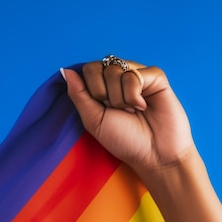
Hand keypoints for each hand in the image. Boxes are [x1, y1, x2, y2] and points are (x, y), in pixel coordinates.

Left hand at [62, 60, 194, 177]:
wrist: (154, 154)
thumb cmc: (125, 141)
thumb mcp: (94, 120)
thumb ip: (79, 95)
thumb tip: (66, 70)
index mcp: (105, 87)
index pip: (88, 69)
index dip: (92, 89)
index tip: (103, 109)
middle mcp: (121, 78)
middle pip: (99, 66)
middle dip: (103, 93)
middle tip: (119, 111)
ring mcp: (138, 75)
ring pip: (116, 69)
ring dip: (120, 97)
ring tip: (133, 111)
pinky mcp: (156, 77)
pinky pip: (134, 74)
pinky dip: (133, 95)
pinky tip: (144, 106)